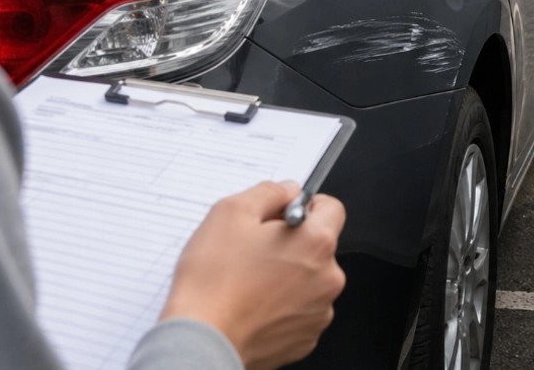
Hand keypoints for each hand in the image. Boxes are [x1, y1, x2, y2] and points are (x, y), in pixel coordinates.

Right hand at [161, 181, 346, 369]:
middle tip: (254, 250)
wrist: (201, 342)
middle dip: (292, 243)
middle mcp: (328, 278)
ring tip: (249, 282)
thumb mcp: (231, 214)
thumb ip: (268, 193)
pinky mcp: (306, 338)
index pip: (332, 208)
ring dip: (287, 276)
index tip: (284, 214)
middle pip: (319, 246)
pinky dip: (282, 306)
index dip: (305, 205)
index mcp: (316, 243)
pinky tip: (253, 305)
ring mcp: (319, 312)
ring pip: (310, 280)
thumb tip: (287, 191)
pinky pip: (301, 310)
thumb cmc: (212, 283)